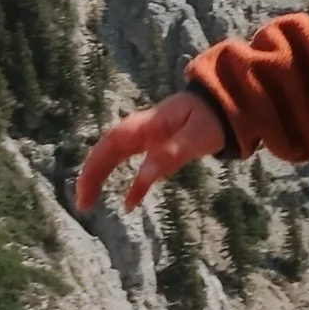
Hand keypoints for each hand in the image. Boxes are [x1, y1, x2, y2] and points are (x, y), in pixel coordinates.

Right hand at [76, 91, 226, 214]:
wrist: (226, 104)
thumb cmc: (212, 117)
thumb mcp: (197, 136)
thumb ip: (171, 154)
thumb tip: (145, 177)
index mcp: (148, 125)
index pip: (112, 143)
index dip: (95, 164)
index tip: (85, 188)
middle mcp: (142, 130)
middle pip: (108, 151)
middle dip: (91, 174)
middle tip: (82, 203)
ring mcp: (149, 139)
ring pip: (117, 158)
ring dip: (101, 178)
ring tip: (89, 203)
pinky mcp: (159, 148)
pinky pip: (139, 167)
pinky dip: (134, 185)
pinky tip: (129, 205)